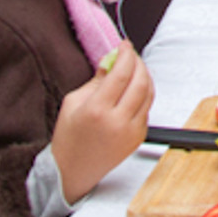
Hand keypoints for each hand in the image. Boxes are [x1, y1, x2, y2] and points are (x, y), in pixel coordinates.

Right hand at [52, 41, 153, 203]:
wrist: (72, 171)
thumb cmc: (68, 138)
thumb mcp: (73, 102)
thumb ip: (96, 80)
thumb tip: (111, 60)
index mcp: (97, 110)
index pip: (122, 73)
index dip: (126, 54)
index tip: (124, 45)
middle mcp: (118, 122)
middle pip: (140, 81)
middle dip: (138, 62)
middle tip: (130, 54)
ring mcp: (131, 132)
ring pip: (149, 93)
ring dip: (144, 76)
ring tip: (133, 69)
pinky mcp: (138, 138)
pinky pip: (147, 108)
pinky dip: (143, 94)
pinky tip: (133, 89)